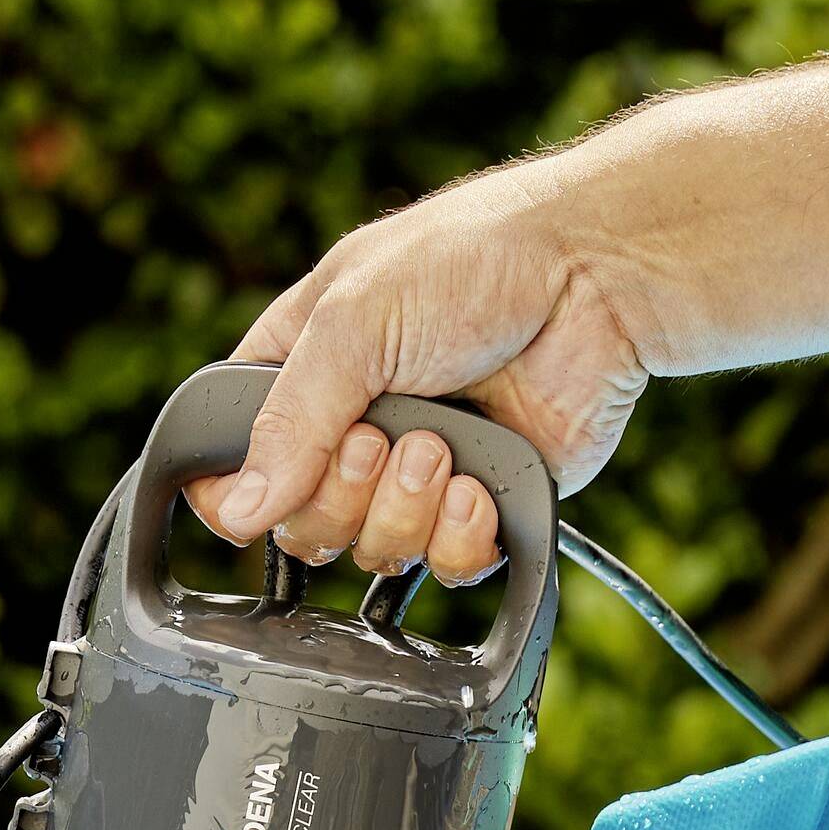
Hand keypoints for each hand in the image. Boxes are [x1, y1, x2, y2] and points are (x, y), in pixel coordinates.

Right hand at [184, 164, 653, 584]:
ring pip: (373, 555)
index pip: (233, 464)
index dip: (238, 496)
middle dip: (342, 495)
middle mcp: (352, 427)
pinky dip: (459, 534)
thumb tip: (239, 510)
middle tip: (383, 438)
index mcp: (300, 370)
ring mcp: (417, 473)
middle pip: (302, 528)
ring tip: (442, 444)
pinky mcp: (481, 506)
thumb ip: (289, 420)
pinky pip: (447, 567)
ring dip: (405, 508)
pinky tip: (478, 482)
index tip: (264, 494)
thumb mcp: (354, 322)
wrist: (595, 280)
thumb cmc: (474, 262)